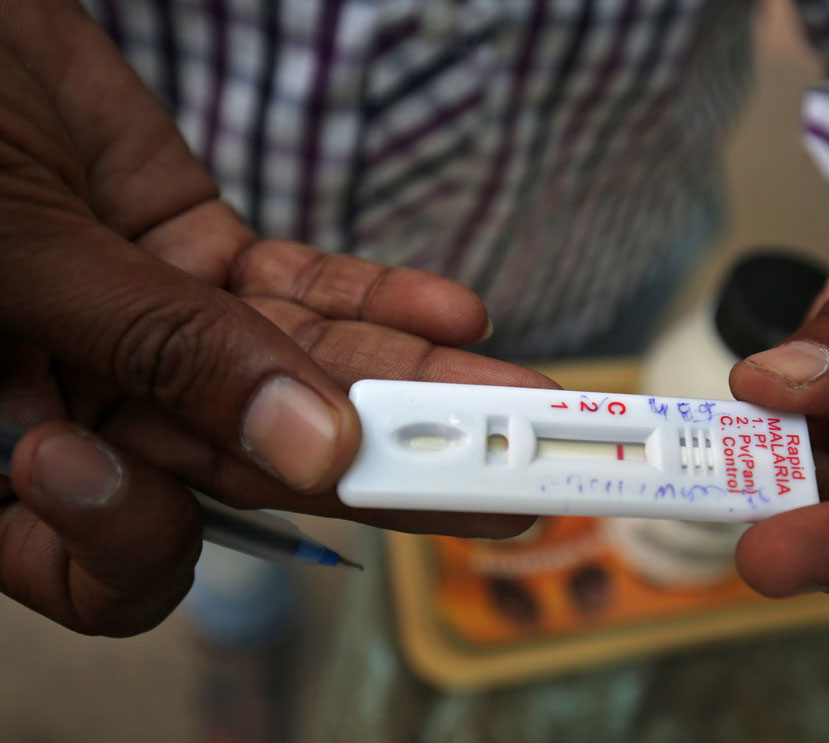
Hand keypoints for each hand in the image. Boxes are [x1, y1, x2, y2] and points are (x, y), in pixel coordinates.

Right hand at [0, 0, 550, 634]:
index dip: (168, 543)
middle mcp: (89, 404)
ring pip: (302, 377)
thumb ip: (162, 352)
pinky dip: (378, 302)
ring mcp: (157, 332)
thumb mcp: (22, 255)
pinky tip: (455, 316)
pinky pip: (301, 294)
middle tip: (505, 484)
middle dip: (390, 472)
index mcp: (7, 446)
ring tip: (518, 395)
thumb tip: (306, 446)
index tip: (227, 498)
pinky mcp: (203, 259)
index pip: (102, 557)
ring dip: (415, 384)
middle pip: (251, 468)